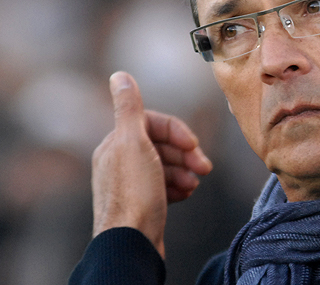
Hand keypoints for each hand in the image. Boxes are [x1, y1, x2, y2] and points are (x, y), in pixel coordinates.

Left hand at [91, 71, 211, 257]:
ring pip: (165, 167)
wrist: (132, 245)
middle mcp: (119, 162)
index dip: (176, 131)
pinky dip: (177, 187)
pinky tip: (185, 194)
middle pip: (160, 145)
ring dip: (184, 171)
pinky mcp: (142, 205)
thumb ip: (129, 108)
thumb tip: (118, 75)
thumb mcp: (133, 143)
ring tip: (194, 184)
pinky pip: (164, 187)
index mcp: (115, 145)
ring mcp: (131, 185)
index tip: (194, 144)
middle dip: (185, 154)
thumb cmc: (134, 195)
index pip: (152, 124)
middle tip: (204, 167)